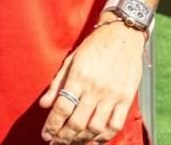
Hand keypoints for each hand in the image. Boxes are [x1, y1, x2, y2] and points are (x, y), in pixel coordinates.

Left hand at [38, 20, 146, 143]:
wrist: (122, 36)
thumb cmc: (94, 46)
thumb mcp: (70, 60)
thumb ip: (57, 83)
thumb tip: (44, 104)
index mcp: (78, 77)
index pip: (62, 108)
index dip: (52, 125)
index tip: (45, 135)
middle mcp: (95, 89)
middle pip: (77, 123)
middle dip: (63, 137)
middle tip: (56, 142)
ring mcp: (112, 95)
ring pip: (95, 128)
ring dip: (81, 140)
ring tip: (71, 142)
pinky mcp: (126, 98)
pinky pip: (115, 125)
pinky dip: (103, 137)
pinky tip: (93, 140)